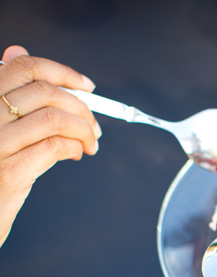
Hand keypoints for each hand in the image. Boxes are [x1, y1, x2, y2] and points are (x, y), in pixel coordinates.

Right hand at [0, 46, 100, 246]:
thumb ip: (7, 91)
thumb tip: (18, 50)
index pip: (23, 67)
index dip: (62, 72)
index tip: (88, 88)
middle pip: (46, 92)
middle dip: (82, 108)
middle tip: (94, 128)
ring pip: (54, 118)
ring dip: (84, 129)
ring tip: (89, 143)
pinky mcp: (8, 171)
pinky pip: (54, 146)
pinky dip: (75, 147)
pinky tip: (76, 155)